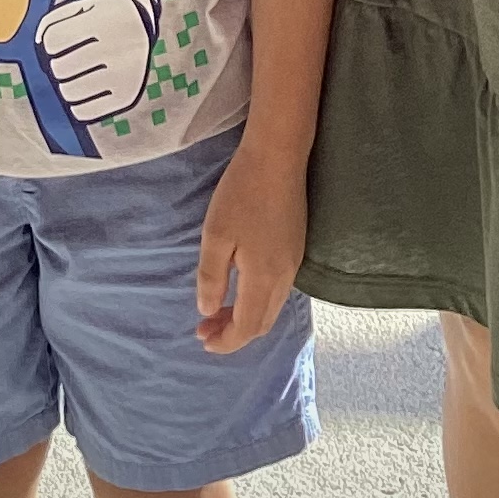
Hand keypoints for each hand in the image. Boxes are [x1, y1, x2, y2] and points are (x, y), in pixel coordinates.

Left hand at [36, 0, 159, 123]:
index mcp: (104, 20)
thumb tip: (38, 47)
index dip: (49, 42)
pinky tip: (82, 91)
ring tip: (73, 75)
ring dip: (64, 85)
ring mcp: (124, 74)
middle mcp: (118, 47)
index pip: (54, 40)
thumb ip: (51, 22)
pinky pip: (84, 111)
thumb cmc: (99, 15)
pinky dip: (76, 104)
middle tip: (66, 59)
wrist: (141, 22)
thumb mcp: (80, 6)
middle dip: (56, 65)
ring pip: (70, 91)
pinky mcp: (127, 97)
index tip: (58, 40)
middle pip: (60, 68)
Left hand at [195, 136, 306, 353]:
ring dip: (246, 317)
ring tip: (218, 311)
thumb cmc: (242, 194)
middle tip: (205, 328)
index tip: (202, 339)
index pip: (247, 326)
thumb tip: (208, 310)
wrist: (278, 156)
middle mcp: (285, 277)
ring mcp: (294, 262)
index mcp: (264, 278)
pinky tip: (241, 288)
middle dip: (234, 333)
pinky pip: (278, 291)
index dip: (225, 341)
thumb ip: (211, 278)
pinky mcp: (296, 248)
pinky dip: (258, 301)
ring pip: (272, 308)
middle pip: (263, 323)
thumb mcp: (215, 236)